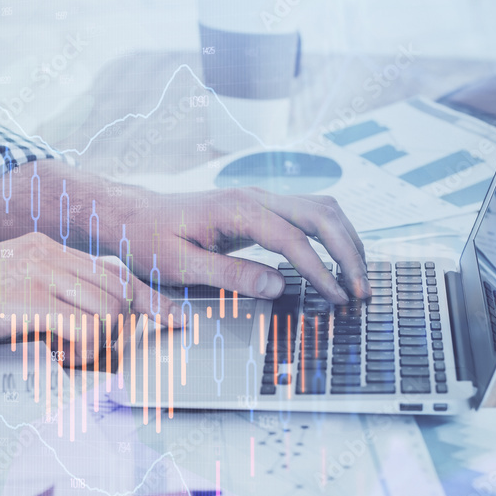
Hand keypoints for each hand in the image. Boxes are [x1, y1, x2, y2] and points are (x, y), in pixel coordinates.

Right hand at [0, 232, 181, 364]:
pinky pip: (85, 328)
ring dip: (104, 342)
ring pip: (108, 309)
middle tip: (113, 357)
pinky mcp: (22, 302)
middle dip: (129, 328)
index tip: (171, 318)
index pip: (111, 270)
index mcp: (40, 247)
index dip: (146, 297)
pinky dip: (86, 350)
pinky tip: (63, 358)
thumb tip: (68, 328)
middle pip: (119, 289)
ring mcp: (35, 275)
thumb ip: (35, 297)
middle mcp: (44, 254)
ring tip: (74, 359)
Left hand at [115, 187, 370, 303]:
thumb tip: (278, 285)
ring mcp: (260, 199)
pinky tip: (337, 262)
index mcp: (237, 209)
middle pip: (321, 215)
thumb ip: (229, 275)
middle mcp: (255, 197)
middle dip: (348, 253)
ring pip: (321, 209)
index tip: (338, 298)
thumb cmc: (149, 240)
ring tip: (359, 279)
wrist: (133, 216)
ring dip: (346, 242)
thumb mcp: (180, 265)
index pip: (293, 239)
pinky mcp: (261, 209)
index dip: (320, 270)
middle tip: (362, 291)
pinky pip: (309, 216)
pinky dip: (331, 236)